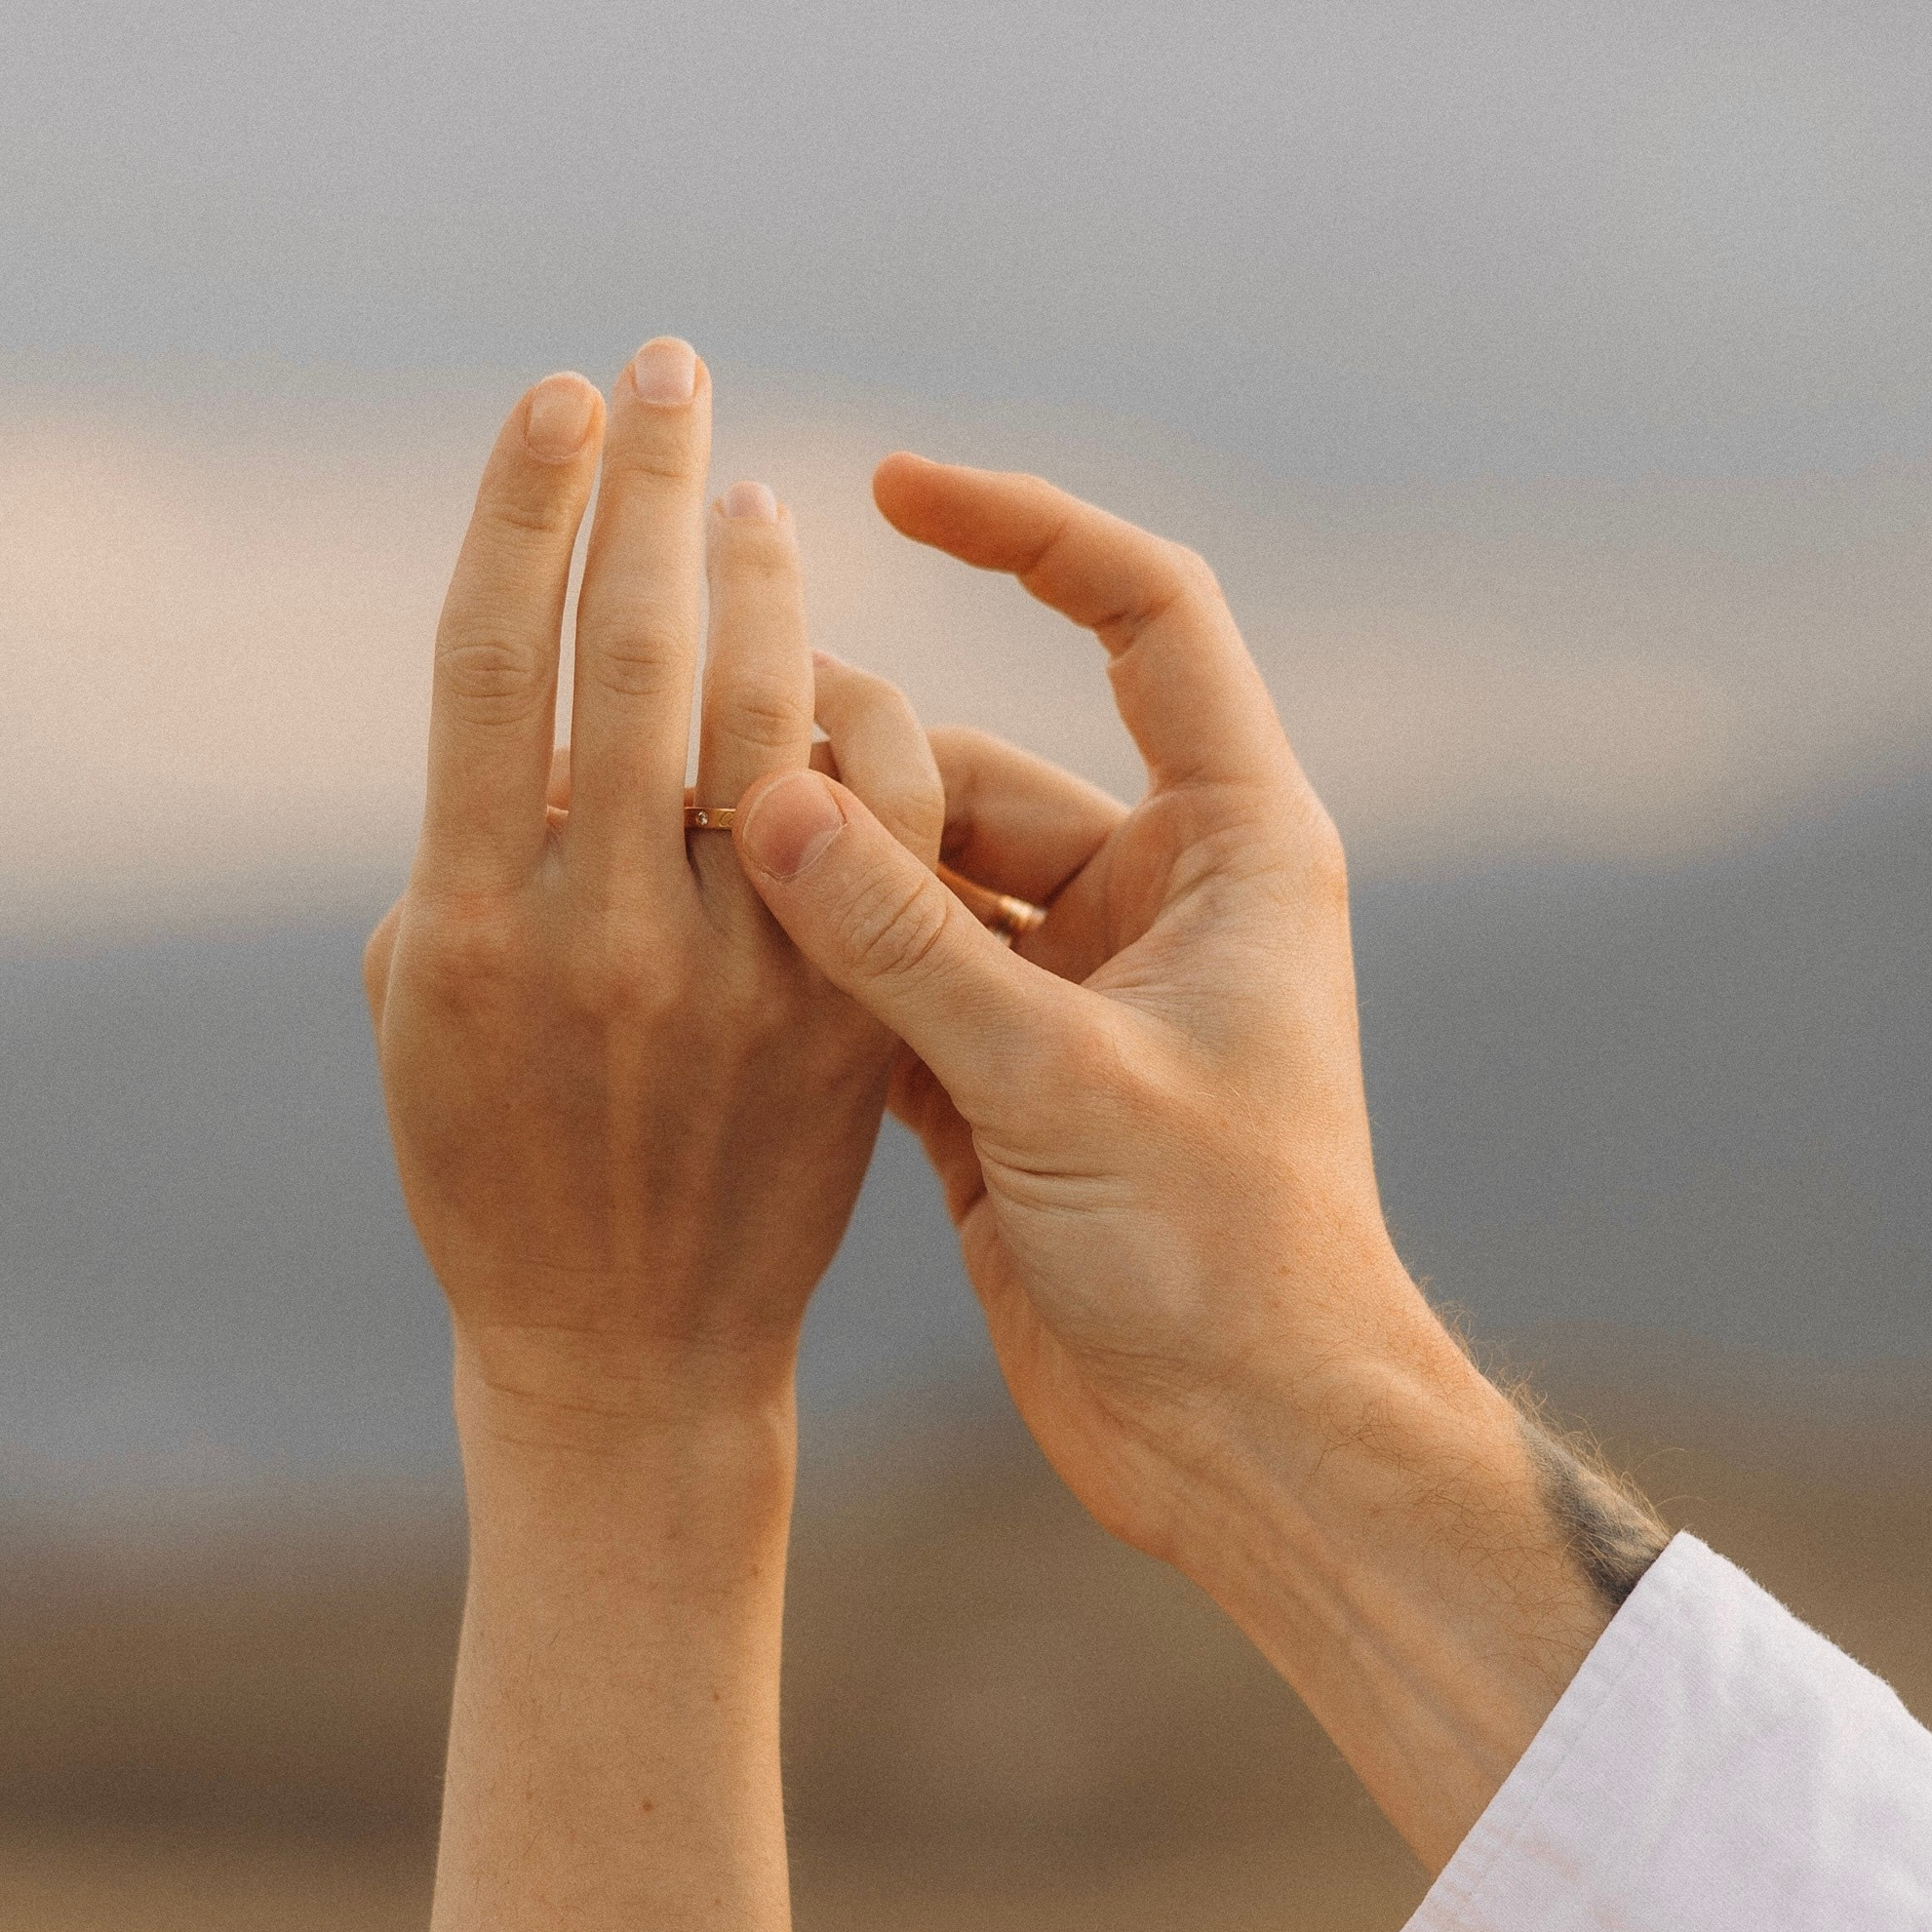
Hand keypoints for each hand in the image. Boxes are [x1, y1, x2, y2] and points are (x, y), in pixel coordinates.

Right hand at [364, 343, 941, 1444]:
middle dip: (659, 498)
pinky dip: (848, 748)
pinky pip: (867, 834)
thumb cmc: (495, 1192)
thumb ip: (467, 875)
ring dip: (755, 598)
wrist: (635, 1375)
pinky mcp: (849, 1020)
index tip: (562, 402)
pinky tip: (826, 697)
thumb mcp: (422, 1030)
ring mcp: (749, 981)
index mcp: (462, 932)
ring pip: (768, 728)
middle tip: (665, 371)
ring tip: (738, 503)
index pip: (505, 664)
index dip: (533, 516)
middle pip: (647, 660)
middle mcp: (605, 944)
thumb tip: (532, 729)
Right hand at [735, 457, 1630, 1865]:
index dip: (1028, 530)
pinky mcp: (1007, 1069)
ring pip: (920, 869)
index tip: (892, 484)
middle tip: (709, 760)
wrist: (1245, 1446)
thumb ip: (905, 941)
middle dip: (856, 759)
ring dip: (818, 871)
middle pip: (982, 759)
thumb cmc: (1221, 1258)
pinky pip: (892, 971)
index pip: (1144, 616)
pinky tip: (709, 948)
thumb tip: (760, 797)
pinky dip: (815, 961)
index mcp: (1231, 845)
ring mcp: (1076, 982)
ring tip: (686, 862)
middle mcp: (1157, 892)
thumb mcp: (1056, 1084)